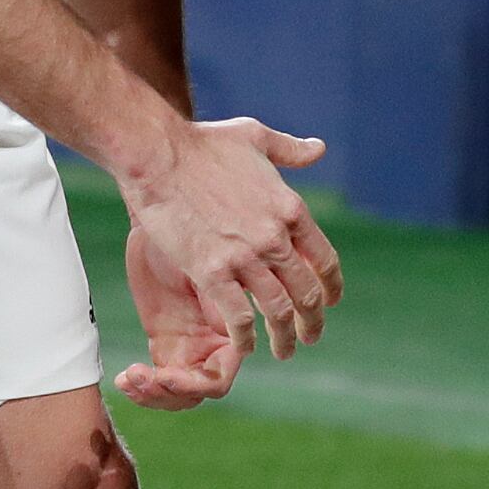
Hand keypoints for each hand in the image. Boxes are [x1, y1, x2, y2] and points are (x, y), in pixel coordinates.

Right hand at [114, 114, 337, 403]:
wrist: (157, 154)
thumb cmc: (202, 143)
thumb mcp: (256, 137)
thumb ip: (290, 150)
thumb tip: (318, 149)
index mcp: (290, 208)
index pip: (324, 259)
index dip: (331, 287)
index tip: (329, 301)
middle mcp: (274, 237)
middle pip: (305, 293)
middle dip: (312, 321)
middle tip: (310, 336)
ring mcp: (244, 257)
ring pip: (277, 311)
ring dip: (284, 338)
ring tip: (284, 351)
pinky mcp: (211, 272)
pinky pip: (238, 317)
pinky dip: (245, 338)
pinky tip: (245, 347)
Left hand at [117, 224, 244, 408]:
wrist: (160, 204)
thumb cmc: (184, 220)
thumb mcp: (198, 256)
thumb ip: (219, 288)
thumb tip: (231, 321)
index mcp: (228, 327)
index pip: (220, 375)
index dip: (197, 384)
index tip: (165, 374)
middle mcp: (214, 341)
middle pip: (203, 391)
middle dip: (174, 392)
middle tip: (147, 380)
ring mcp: (191, 344)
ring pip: (183, 393)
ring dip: (157, 395)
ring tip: (132, 380)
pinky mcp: (166, 342)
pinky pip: (160, 380)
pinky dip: (142, 387)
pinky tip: (124, 379)